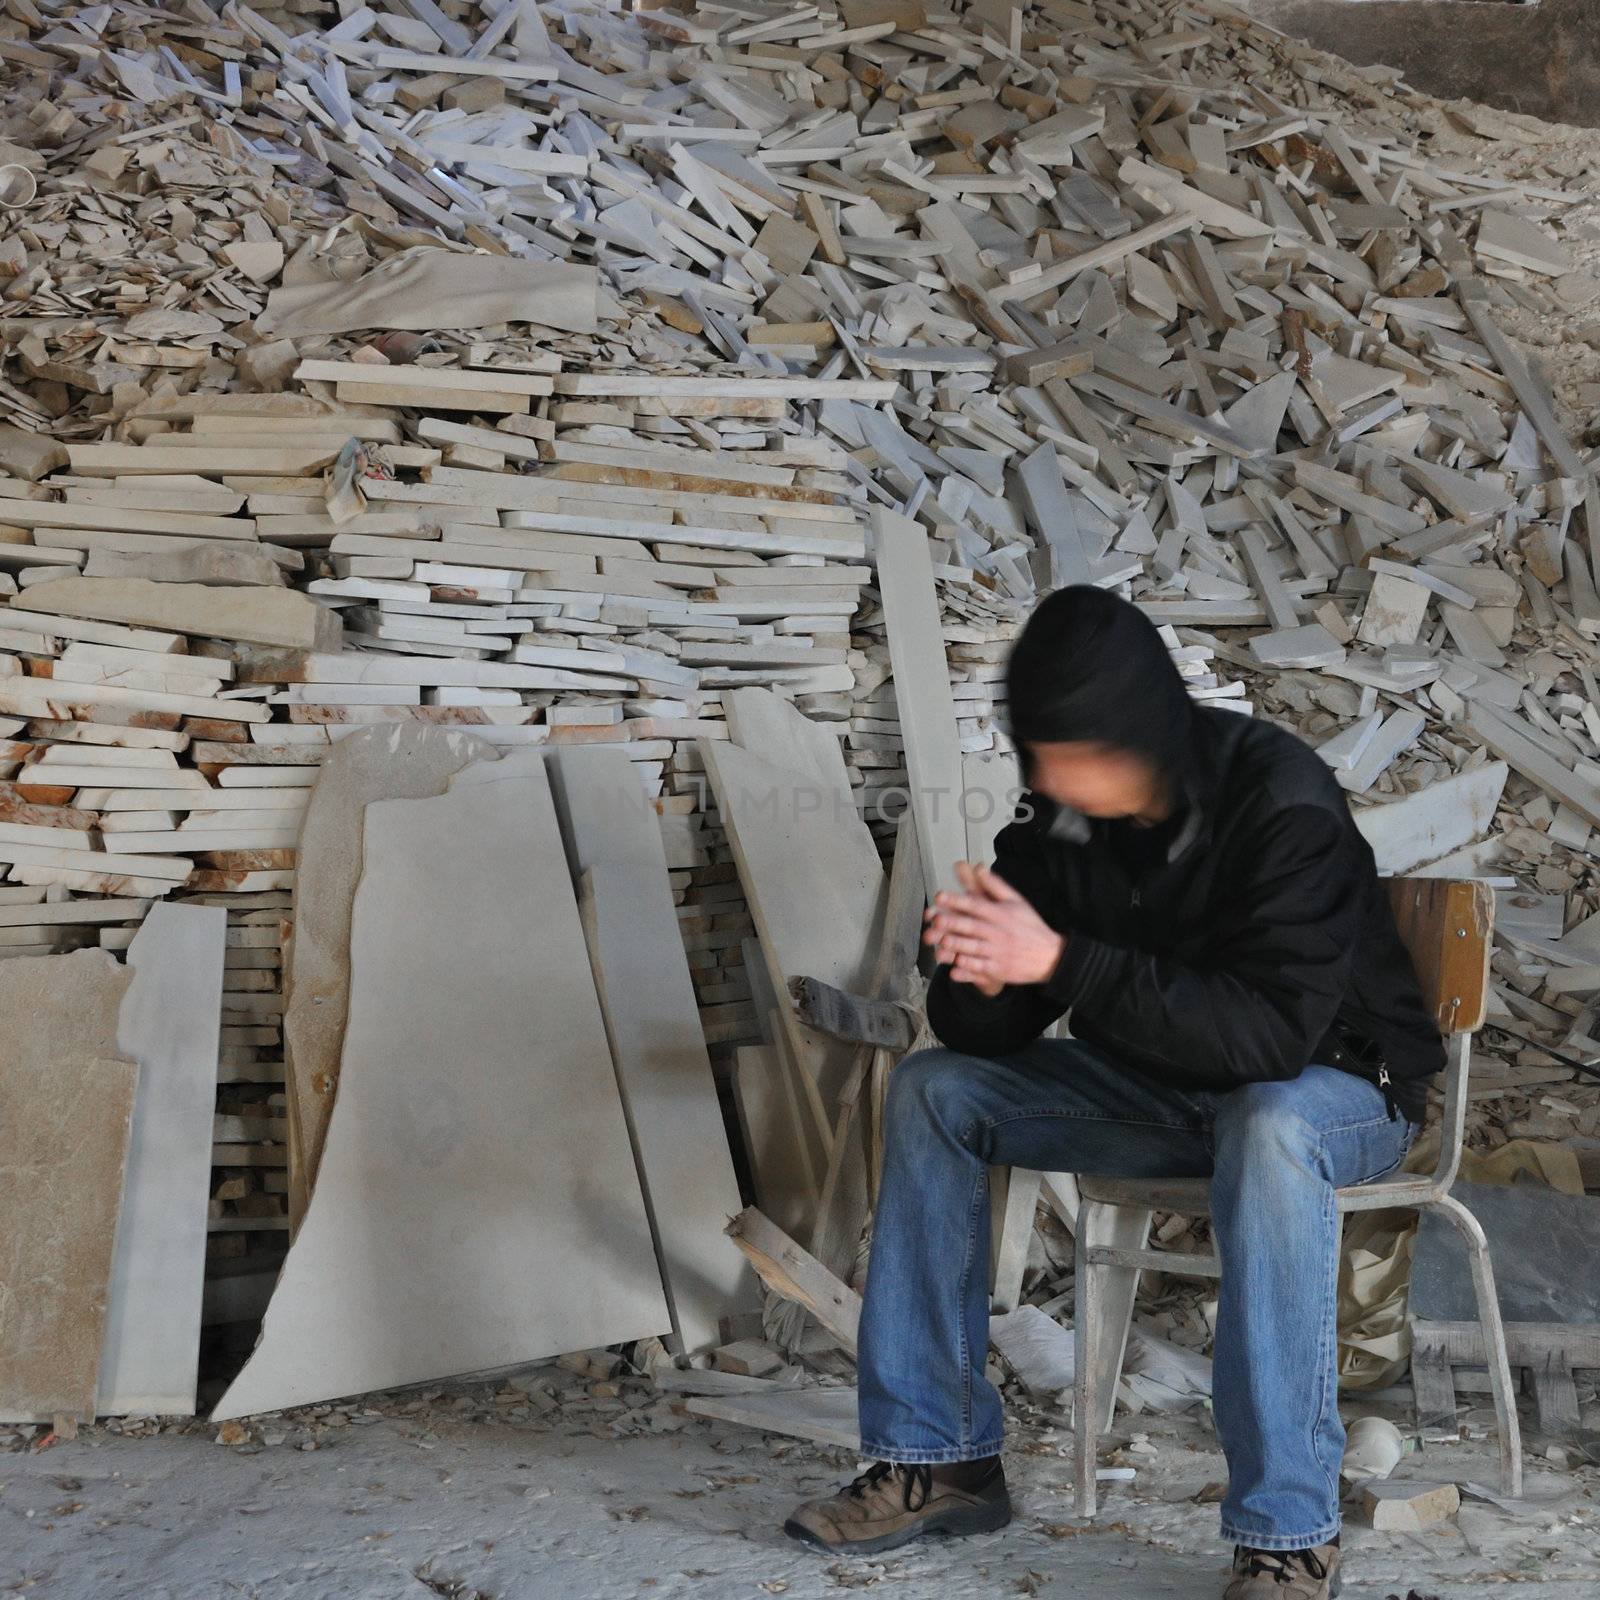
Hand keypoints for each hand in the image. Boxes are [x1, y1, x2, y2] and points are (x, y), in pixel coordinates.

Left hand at [923, 860, 1065, 997]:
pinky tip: (954, 969)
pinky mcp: (1000, 970)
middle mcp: (1000, 932)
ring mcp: (1000, 952)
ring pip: (974, 949)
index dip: (957, 900)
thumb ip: (995, 885)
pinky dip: (967, 970)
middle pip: (973, 927)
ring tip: (940, 942)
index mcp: (1002, 914)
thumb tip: (978, 867)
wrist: (1050, 956)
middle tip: (936, 919)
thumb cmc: (1030, 926)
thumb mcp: (1016, 901)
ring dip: (957, 946)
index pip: (977, 905)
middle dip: (954, 923)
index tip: (940, 896)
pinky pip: (981, 970)